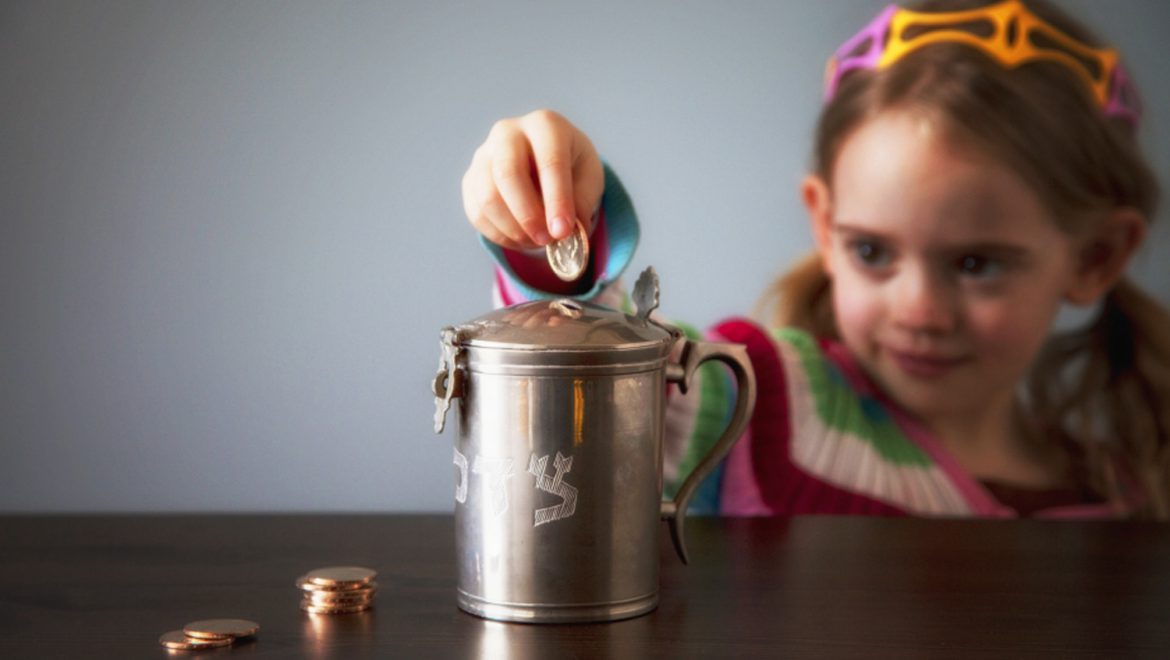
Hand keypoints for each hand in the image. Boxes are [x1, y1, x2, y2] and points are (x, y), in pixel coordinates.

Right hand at [462, 110, 603, 249]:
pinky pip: (477, 213)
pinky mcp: (470, 180)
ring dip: (513, 229)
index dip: (557, 199)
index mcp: (545, 125)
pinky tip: (521, 239)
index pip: (549, 161)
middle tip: (546, 240)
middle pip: (508, 174)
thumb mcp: (589, 178)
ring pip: (488, 197)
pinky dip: (500, 235)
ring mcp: (483, 155)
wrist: (544, 161)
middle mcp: (508, 133)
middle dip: (528, 215)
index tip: (563, 231)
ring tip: (537, 241)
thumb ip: (582, 202)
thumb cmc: (571, 166)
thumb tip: (571, 233)